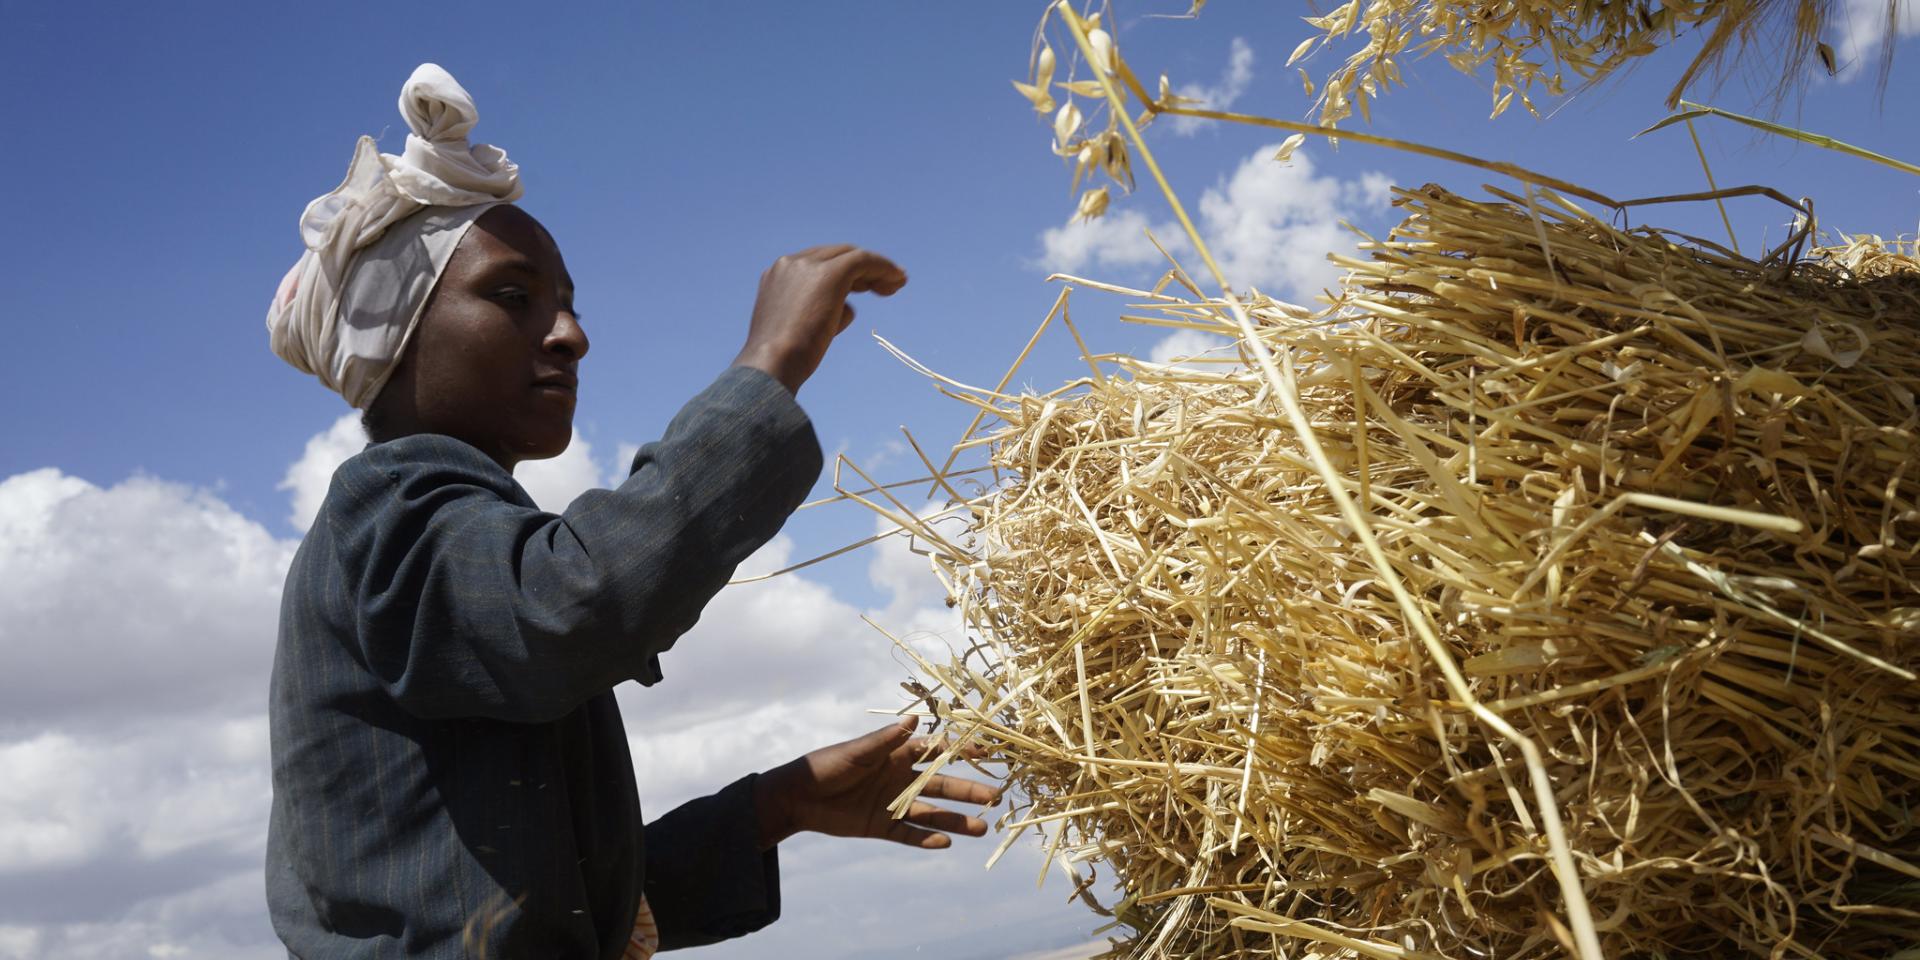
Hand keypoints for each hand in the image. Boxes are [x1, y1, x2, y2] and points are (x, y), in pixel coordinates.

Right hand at [731, 245, 906, 393]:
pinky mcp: (829, 273)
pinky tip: (898, 280)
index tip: (865, 290)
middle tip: (886, 288)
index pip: (817, 265)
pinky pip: (863, 260)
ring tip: (898, 284)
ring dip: (876, 269)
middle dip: (862, 270)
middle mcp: (790, 263)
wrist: (772, 365)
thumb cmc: (783, 360)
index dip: (845, 275)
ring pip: (851, 257)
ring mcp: (807, 266)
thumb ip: (818, 312)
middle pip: (835, 256)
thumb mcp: (797, 330)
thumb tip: (847, 309)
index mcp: (777, 275)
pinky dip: (883, 267)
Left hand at [753, 718, 994, 849]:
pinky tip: (947, 844)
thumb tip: (914, 718)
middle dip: (969, 792)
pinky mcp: (881, 826)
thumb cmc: (827, 764)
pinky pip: (910, 834)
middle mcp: (901, 778)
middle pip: (942, 786)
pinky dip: (927, 839)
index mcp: (897, 754)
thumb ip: (886, 740)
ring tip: (982, 829)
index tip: (985, 755)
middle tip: (996, 798)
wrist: (798, 796)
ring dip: (957, 821)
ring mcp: (893, 804)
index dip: (961, 751)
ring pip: (932, 814)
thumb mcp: (857, 751)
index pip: (937, 751)